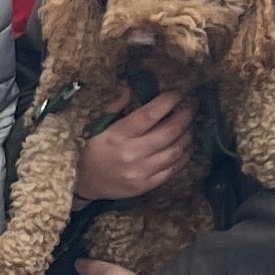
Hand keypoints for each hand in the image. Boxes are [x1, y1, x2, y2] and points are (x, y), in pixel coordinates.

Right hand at [76, 88, 194, 204]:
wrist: (81, 183)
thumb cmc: (90, 150)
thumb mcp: (96, 125)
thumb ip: (113, 107)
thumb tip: (129, 88)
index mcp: (118, 135)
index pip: (150, 115)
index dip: (168, 101)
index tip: (179, 92)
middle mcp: (131, 154)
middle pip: (169, 132)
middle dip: (185, 117)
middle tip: (192, 107)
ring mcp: (140, 172)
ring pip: (175, 151)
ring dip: (187, 136)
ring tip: (190, 127)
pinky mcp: (145, 186)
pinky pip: (172, 170)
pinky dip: (183, 157)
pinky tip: (186, 148)